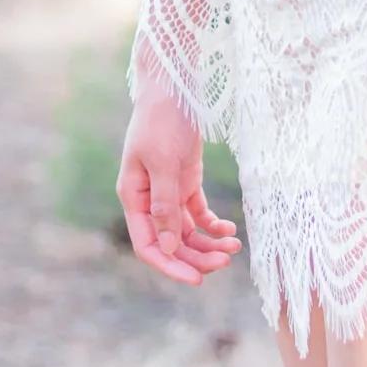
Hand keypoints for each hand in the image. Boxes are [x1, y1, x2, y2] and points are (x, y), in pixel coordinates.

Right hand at [116, 76, 241, 286]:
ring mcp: (168, 192)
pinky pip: (198, 214)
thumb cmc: (160, 121)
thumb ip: (165, 205)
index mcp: (133, 198)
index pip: (148, 245)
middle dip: (196, 256)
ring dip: (208, 243)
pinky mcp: (185, 181)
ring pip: (187, 232)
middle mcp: (149, 201)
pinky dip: (213, 224)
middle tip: (224, 262)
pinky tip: (229, 229)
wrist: (174, 87)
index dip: (170, 265)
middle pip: (171, 242)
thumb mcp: (162, 162)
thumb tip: (168, 248)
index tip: (196, 280)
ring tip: (233, 247)